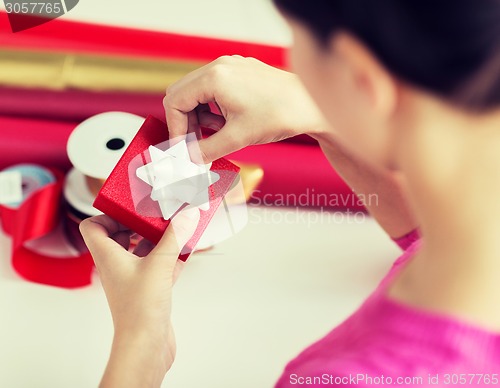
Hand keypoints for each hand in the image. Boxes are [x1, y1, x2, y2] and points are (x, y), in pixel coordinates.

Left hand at [80, 208, 199, 387]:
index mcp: (108, 256)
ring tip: (177, 227)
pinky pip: (158, 265)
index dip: (108, 215)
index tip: (131, 208)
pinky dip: (170, 255)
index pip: (93, 227)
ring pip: (143, 250)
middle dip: (141, 223)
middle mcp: (117, 265)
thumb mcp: (160, 264)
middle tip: (159, 213)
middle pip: (121, 235)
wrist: (146, 345)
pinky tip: (187, 249)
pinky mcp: (148, 289)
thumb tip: (186, 214)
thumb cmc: (139, 310)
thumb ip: (174, 237)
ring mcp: (133, 277)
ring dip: (159, 238)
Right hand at [164, 55, 328, 161]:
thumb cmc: (280, 115)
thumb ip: (207, 150)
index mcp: (215, 77)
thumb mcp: (238, 138)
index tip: (183, 148)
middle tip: (195, 144)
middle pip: (182, 93)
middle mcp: (220, 66)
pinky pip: (214, 89)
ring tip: (216, 135)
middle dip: (185, 122)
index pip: (175, 101)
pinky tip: (226, 124)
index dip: (175, 128)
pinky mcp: (241, 71)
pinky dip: (213, 109)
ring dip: (199, 116)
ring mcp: (231, 66)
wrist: (311, 105)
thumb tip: (188, 159)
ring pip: (197, 92)